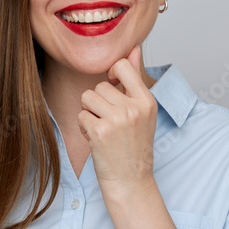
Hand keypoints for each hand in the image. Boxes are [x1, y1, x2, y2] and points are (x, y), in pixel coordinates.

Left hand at [77, 44, 157, 199]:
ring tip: (102, 129)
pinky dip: (85, 128)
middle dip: (98, 102)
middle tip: (110, 123)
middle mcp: (134, 107)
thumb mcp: (142, 111)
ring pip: (87, 97)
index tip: (113, 88)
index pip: (122, 65)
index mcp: (147, 100)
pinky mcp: (99, 131)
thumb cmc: (134, 146)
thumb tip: (133, 48)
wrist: (131, 181)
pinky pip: (81, 115)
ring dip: (89, 113)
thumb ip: (135, 79)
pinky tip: (97, 140)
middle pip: (100, 85)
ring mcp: (117, 119)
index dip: (112, 74)